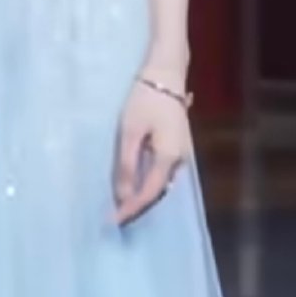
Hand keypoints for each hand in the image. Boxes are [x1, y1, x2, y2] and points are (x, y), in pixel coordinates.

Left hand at [111, 75, 191, 226]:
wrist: (166, 75)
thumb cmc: (145, 100)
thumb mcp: (130, 132)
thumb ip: (127, 165)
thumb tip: (123, 196)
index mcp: (169, 158)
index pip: (149, 193)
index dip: (131, 208)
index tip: (113, 221)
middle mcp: (180, 161)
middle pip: (158, 191)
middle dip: (137, 206)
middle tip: (115, 217)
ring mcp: (182, 154)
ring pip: (161, 183)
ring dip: (143, 195)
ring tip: (122, 204)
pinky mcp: (177, 146)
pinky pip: (163, 172)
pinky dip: (148, 181)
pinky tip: (135, 184)